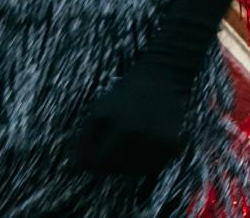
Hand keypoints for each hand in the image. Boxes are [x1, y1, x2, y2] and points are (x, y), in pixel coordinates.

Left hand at [72, 52, 189, 175]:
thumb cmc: (124, 93)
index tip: (96, 142)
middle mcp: (146, 139)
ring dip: (128, 162)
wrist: (163, 76)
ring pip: (134, 172)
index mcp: (124, 130)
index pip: (97, 164)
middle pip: (115, 170)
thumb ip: (83, 141)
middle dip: (109, 158)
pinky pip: (152, 167)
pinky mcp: (173, 146)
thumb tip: (76, 170)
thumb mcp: (97, 111)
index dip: (91, 155)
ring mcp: (162, 144)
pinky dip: (146, 161)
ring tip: (130, 139)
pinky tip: (145, 142)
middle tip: (114, 136)